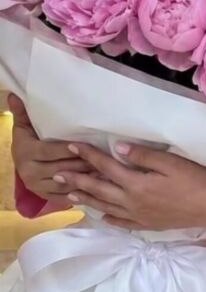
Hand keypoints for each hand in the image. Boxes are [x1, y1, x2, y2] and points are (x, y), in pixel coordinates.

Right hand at [8, 93, 92, 207]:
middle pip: (61, 168)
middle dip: (81, 164)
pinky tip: (98, 186)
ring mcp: (39, 188)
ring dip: (85, 179)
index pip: (49, 152)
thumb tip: (15, 94)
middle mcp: (30, 173)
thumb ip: (23, 112)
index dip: (66, 149)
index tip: (83, 145)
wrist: (21, 165)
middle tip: (102, 159)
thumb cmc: (27, 142)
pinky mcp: (47, 198)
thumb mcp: (23, 127)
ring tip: (104, 172)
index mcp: (26, 154)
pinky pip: (67, 197)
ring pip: (66, 185)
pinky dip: (82, 193)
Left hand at [55, 141, 205, 231]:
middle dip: (76, 180)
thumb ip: (143, 156)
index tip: (72, 146)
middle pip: (99, 189)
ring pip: (105, 207)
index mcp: (136, 184)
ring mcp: (138, 215)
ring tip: (68, 194)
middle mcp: (132, 202)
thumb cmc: (194, 181)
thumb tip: (119, 149)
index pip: (106, 167)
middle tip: (55, 174)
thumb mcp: (171, 163)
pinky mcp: (148, 224)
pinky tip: (101, 216)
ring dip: (86, 199)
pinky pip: (122, 222)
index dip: (88, 156)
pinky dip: (109, 218)